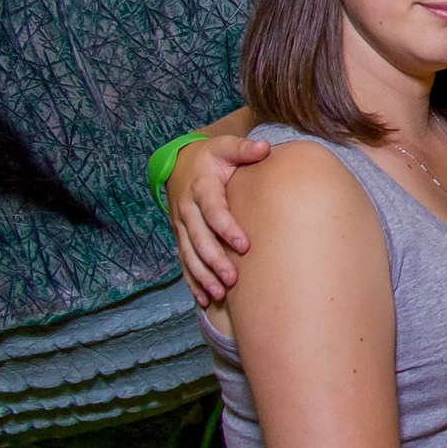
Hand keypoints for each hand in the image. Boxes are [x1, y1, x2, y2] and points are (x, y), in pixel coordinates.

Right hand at [170, 134, 270, 306]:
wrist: (181, 164)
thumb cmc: (213, 157)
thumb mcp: (226, 147)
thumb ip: (244, 149)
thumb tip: (264, 148)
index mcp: (201, 188)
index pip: (213, 211)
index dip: (227, 228)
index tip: (244, 245)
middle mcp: (187, 209)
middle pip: (199, 238)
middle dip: (214, 260)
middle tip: (232, 279)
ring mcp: (181, 226)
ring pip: (189, 255)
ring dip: (202, 275)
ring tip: (219, 293)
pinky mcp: (181, 237)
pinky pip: (184, 262)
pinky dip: (192, 281)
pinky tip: (205, 299)